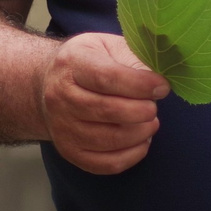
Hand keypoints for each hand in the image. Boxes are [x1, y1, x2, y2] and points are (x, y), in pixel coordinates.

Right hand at [39, 33, 166, 173]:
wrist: (48, 84)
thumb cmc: (88, 62)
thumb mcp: (108, 46)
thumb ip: (134, 60)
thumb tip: (160, 85)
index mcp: (72, 63)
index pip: (107, 78)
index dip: (140, 85)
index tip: (163, 87)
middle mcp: (60, 96)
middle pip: (108, 110)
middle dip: (142, 111)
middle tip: (153, 107)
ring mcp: (62, 127)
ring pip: (109, 139)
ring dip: (140, 133)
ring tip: (150, 122)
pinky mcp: (69, 151)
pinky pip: (106, 163)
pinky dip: (132, 155)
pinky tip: (140, 141)